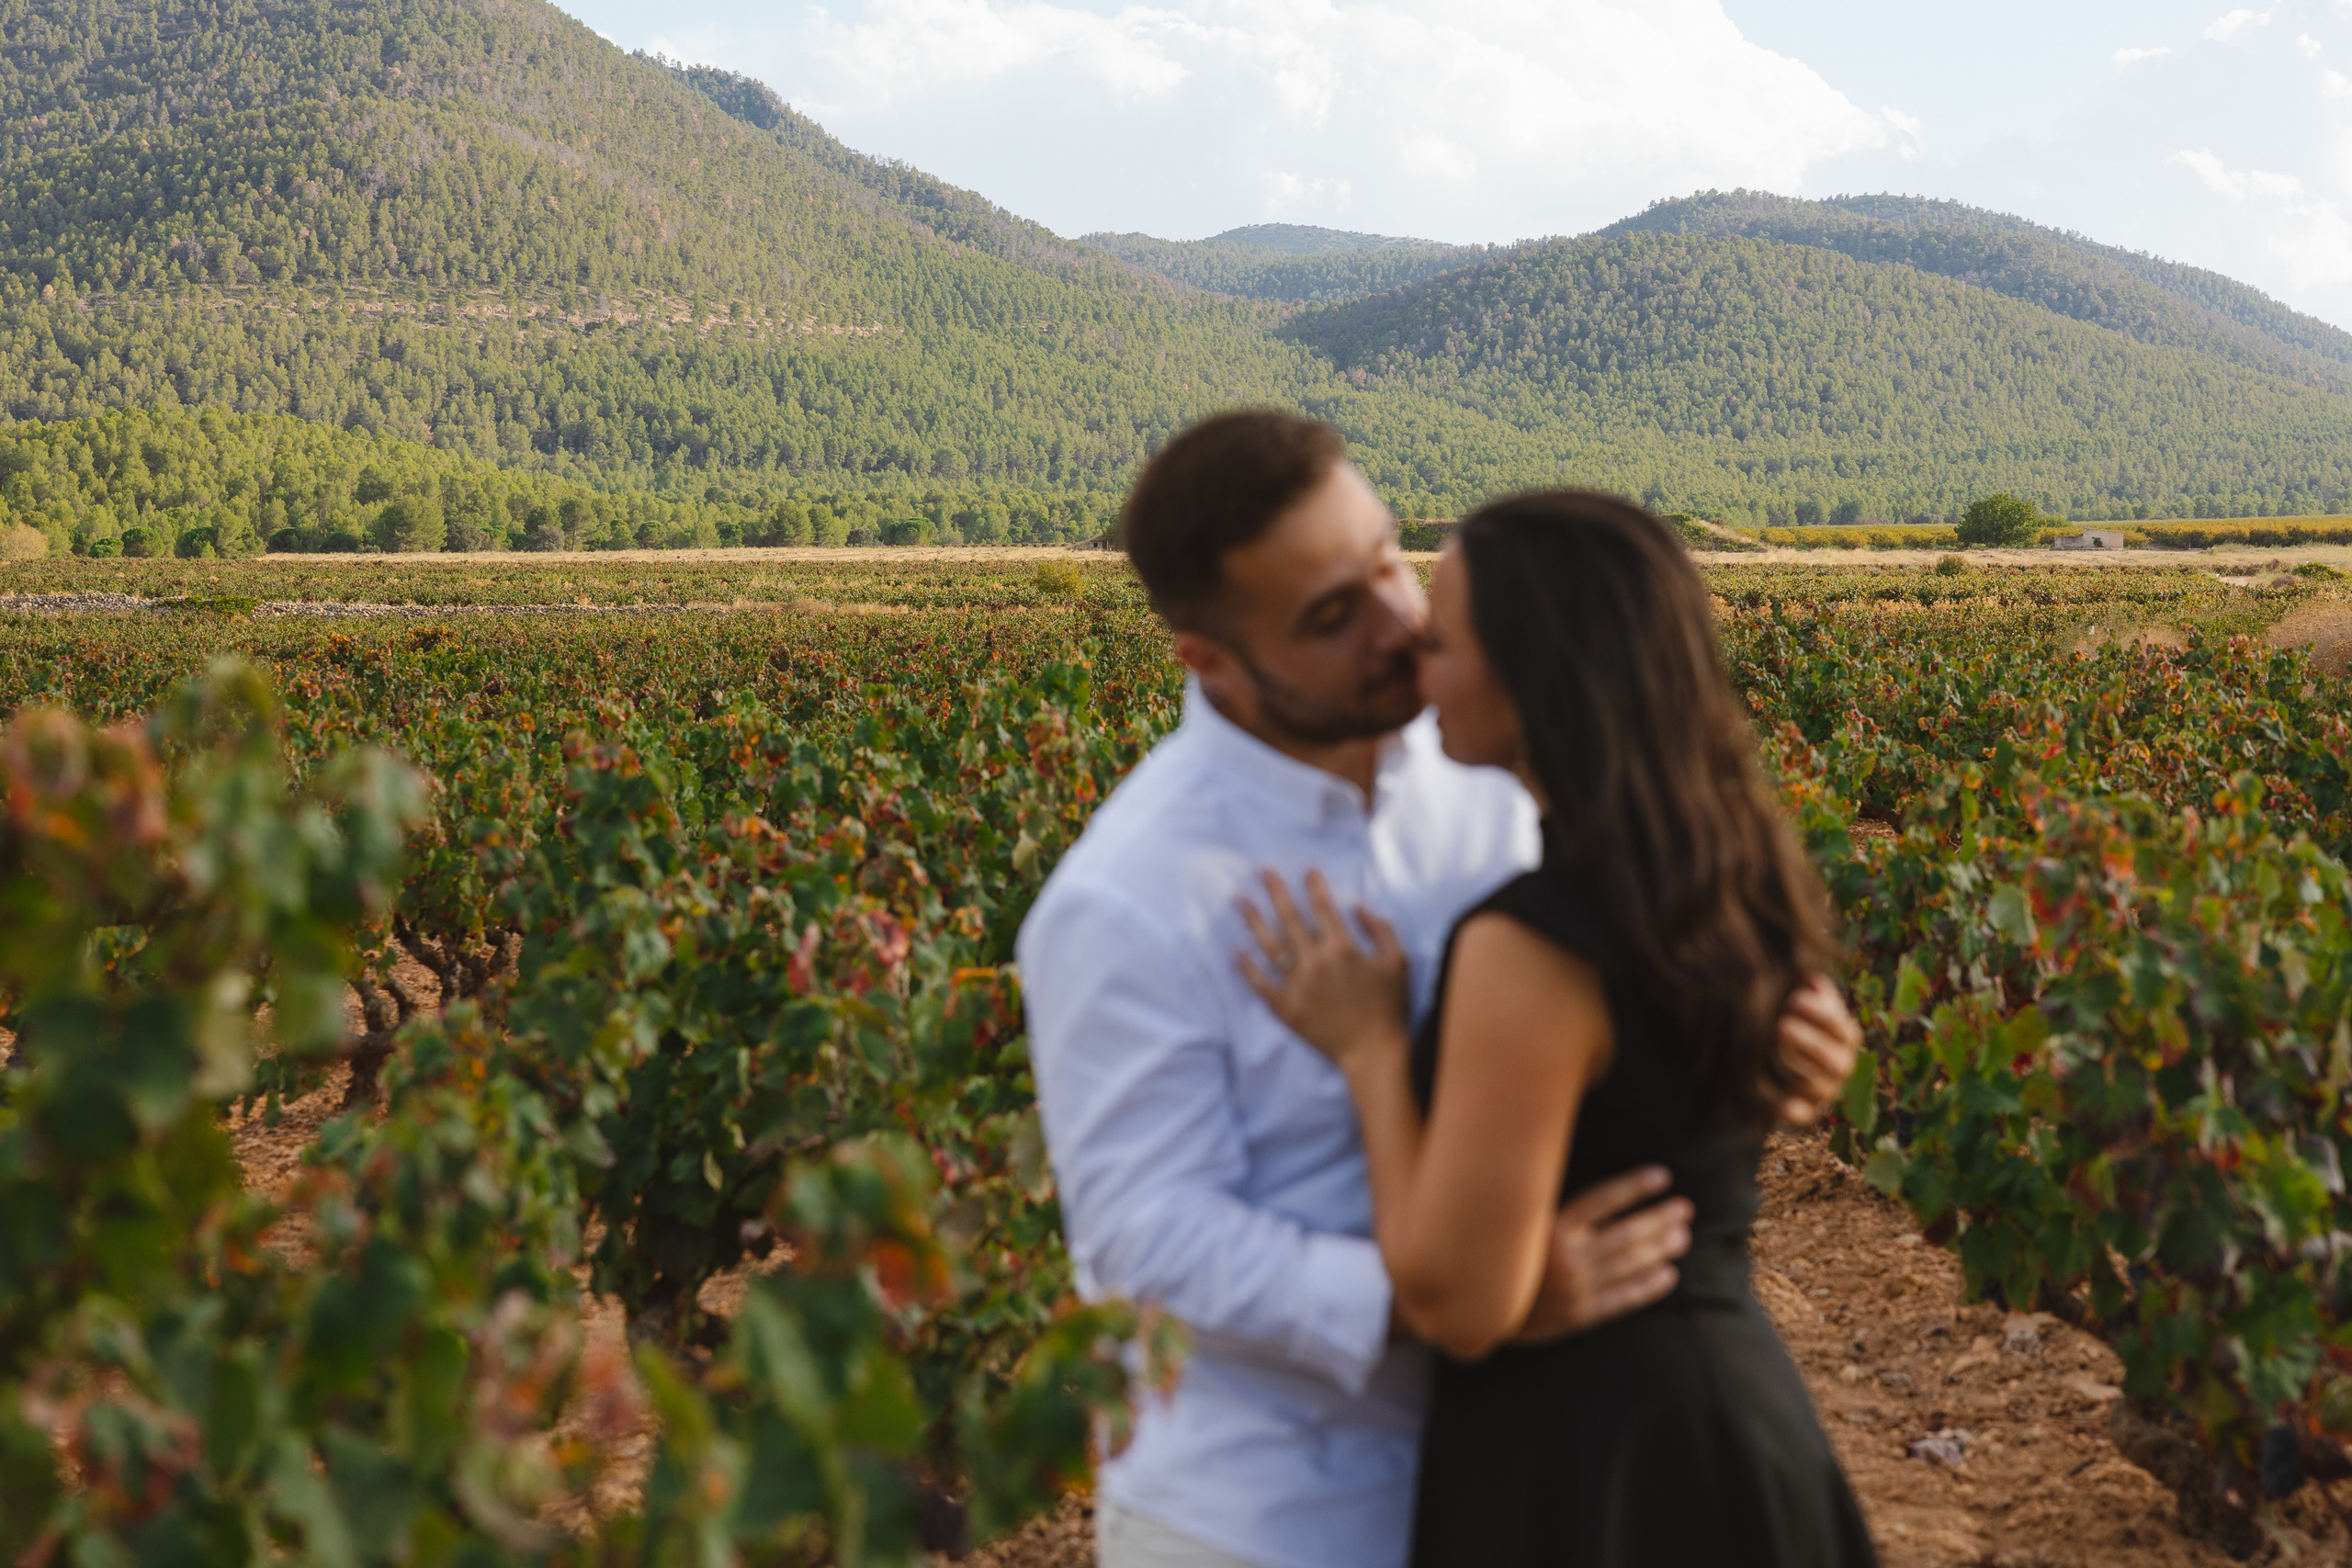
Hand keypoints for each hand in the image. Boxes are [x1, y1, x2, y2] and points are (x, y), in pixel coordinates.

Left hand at [1237, 869, 1409, 1068]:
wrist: (1374, 1052)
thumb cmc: (1390, 1007)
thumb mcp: (1397, 962)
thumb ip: (1380, 929)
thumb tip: (1357, 907)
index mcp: (1343, 948)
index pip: (1323, 907)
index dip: (1314, 886)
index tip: (1307, 869)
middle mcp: (1315, 962)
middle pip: (1289, 918)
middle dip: (1275, 891)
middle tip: (1262, 870)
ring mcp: (1297, 985)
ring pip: (1269, 945)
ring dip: (1253, 920)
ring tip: (1240, 899)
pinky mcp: (1286, 1007)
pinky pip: (1261, 983)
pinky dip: (1247, 967)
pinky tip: (1236, 950)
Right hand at [1514, 1165, 1692, 1341]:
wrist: (1478, 1308)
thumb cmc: (1500, 1258)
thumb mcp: (1520, 1226)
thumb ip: (1556, 1210)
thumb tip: (1601, 1196)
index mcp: (1550, 1228)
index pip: (1603, 1200)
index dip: (1634, 1186)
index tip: (1661, 1175)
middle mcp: (1567, 1258)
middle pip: (1626, 1234)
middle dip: (1659, 1219)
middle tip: (1685, 1209)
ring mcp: (1576, 1289)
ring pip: (1629, 1265)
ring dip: (1660, 1249)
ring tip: (1682, 1236)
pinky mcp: (1579, 1316)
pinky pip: (1622, 1299)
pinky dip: (1647, 1287)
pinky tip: (1667, 1275)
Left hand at [1770, 975, 1860, 1127]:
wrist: (1768, 1054)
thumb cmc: (1790, 1016)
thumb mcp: (1797, 1000)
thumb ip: (1806, 988)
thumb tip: (1812, 980)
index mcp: (1844, 1038)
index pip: (1843, 1030)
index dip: (1822, 1016)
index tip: (1793, 999)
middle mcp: (1840, 1067)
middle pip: (1837, 1062)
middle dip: (1811, 1044)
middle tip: (1781, 1026)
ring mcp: (1823, 1091)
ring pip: (1821, 1089)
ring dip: (1799, 1071)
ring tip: (1773, 1052)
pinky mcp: (1803, 1112)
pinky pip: (1801, 1116)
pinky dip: (1791, 1110)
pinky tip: (1778, 1101)